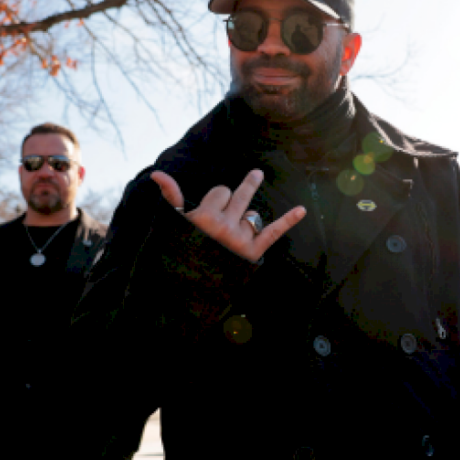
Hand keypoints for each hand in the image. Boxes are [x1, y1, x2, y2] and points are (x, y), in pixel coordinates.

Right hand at [152, 169, 305, 262]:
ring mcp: (239, 240)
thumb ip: (173, 196)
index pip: (221, 191)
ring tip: (234, 234)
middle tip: (258, 173)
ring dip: (247, 220)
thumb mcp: (176, 224)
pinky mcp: (252, 252)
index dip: (217, 199)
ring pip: (253, 215)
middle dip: (246, 187)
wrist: (190, 286)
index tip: (207, 215)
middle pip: (239, 196)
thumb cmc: (183, 249)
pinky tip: (302, 210)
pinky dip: (288, 221)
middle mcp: (222, 227)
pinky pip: (272, 233)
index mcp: (203, 217)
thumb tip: (156, 174)